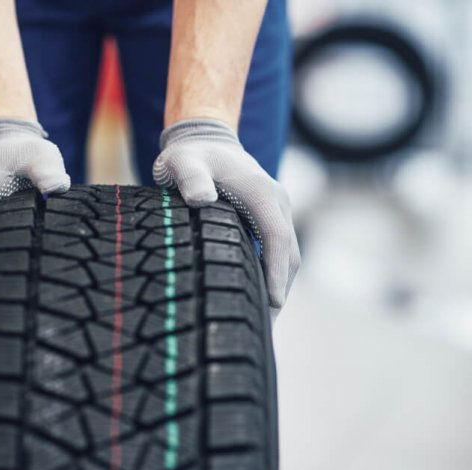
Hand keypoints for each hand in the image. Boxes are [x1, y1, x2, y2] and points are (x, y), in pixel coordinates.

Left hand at [153, 119, 299, 320]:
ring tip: (261, 322)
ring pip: (286, 255)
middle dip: (280, 290)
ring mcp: (274, 211)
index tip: (273, 303)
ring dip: (278, 286)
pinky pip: (276, 251)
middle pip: (288, 254)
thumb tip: (201, 200)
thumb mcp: (183, 162)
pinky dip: (272, 275)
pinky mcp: (267, 218)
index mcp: (262, 193)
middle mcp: (275, 202)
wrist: (204, 139)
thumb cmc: (190, 155)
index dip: (276, 272)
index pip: (278, 238)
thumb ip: (190, 178)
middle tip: (264, 328)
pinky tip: (256, 298)